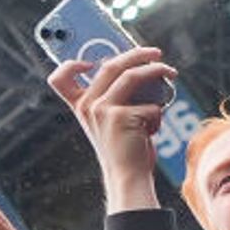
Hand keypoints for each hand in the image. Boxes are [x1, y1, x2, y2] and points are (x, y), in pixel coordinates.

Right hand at [49, 44, 174, 206]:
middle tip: (156, 53)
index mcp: (80, 106)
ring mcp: (102, 110)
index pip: (59, 79)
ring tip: (171, 73)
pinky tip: (152, 129)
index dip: (72, 64)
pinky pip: (150, 104)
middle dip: (137, 54)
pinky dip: (158, 114)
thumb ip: (115, 97)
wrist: (126, 175)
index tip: (91, 61)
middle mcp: (87, 106)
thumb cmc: (123, 147)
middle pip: (110, 65)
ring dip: (156, 70)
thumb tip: (140, 68)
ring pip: (132, 76)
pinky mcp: (121, 117)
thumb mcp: (109, 120)